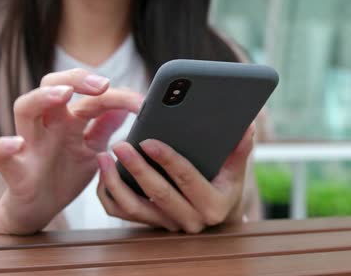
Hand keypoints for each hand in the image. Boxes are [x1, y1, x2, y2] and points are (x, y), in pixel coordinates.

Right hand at [0, 69, 142, 234]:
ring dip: (42, 97)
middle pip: (52, 85)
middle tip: (102, 85)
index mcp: (70, 119)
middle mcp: (49, 124)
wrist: (40, 209)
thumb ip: (104, 128)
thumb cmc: (65, 174)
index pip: (91, 96)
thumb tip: (124, 107)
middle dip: (76, 79)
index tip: (141, 102)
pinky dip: (5, 146)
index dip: (117, 95)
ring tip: (63, 94)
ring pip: (24, 108)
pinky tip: (18, 144)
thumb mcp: (92, 150)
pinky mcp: (13, 167)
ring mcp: (29, 142)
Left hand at [97, 123, 255, 232]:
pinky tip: (103, 173)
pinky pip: (124, 213)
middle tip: (120, 144)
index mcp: (213, 205)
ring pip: (135, 208)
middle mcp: (190, 220)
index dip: (167, 159)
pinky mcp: (151, 224)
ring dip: (116, 182)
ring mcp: (168, 225)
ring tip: (104, 157)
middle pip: (158, 194)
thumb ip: (241, 148)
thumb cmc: (226, 184)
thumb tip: (247, 124)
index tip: (148, 140)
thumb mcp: (236, 169)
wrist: (218, 214)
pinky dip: (110, 194)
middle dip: (137, 168)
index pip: (187, 179)